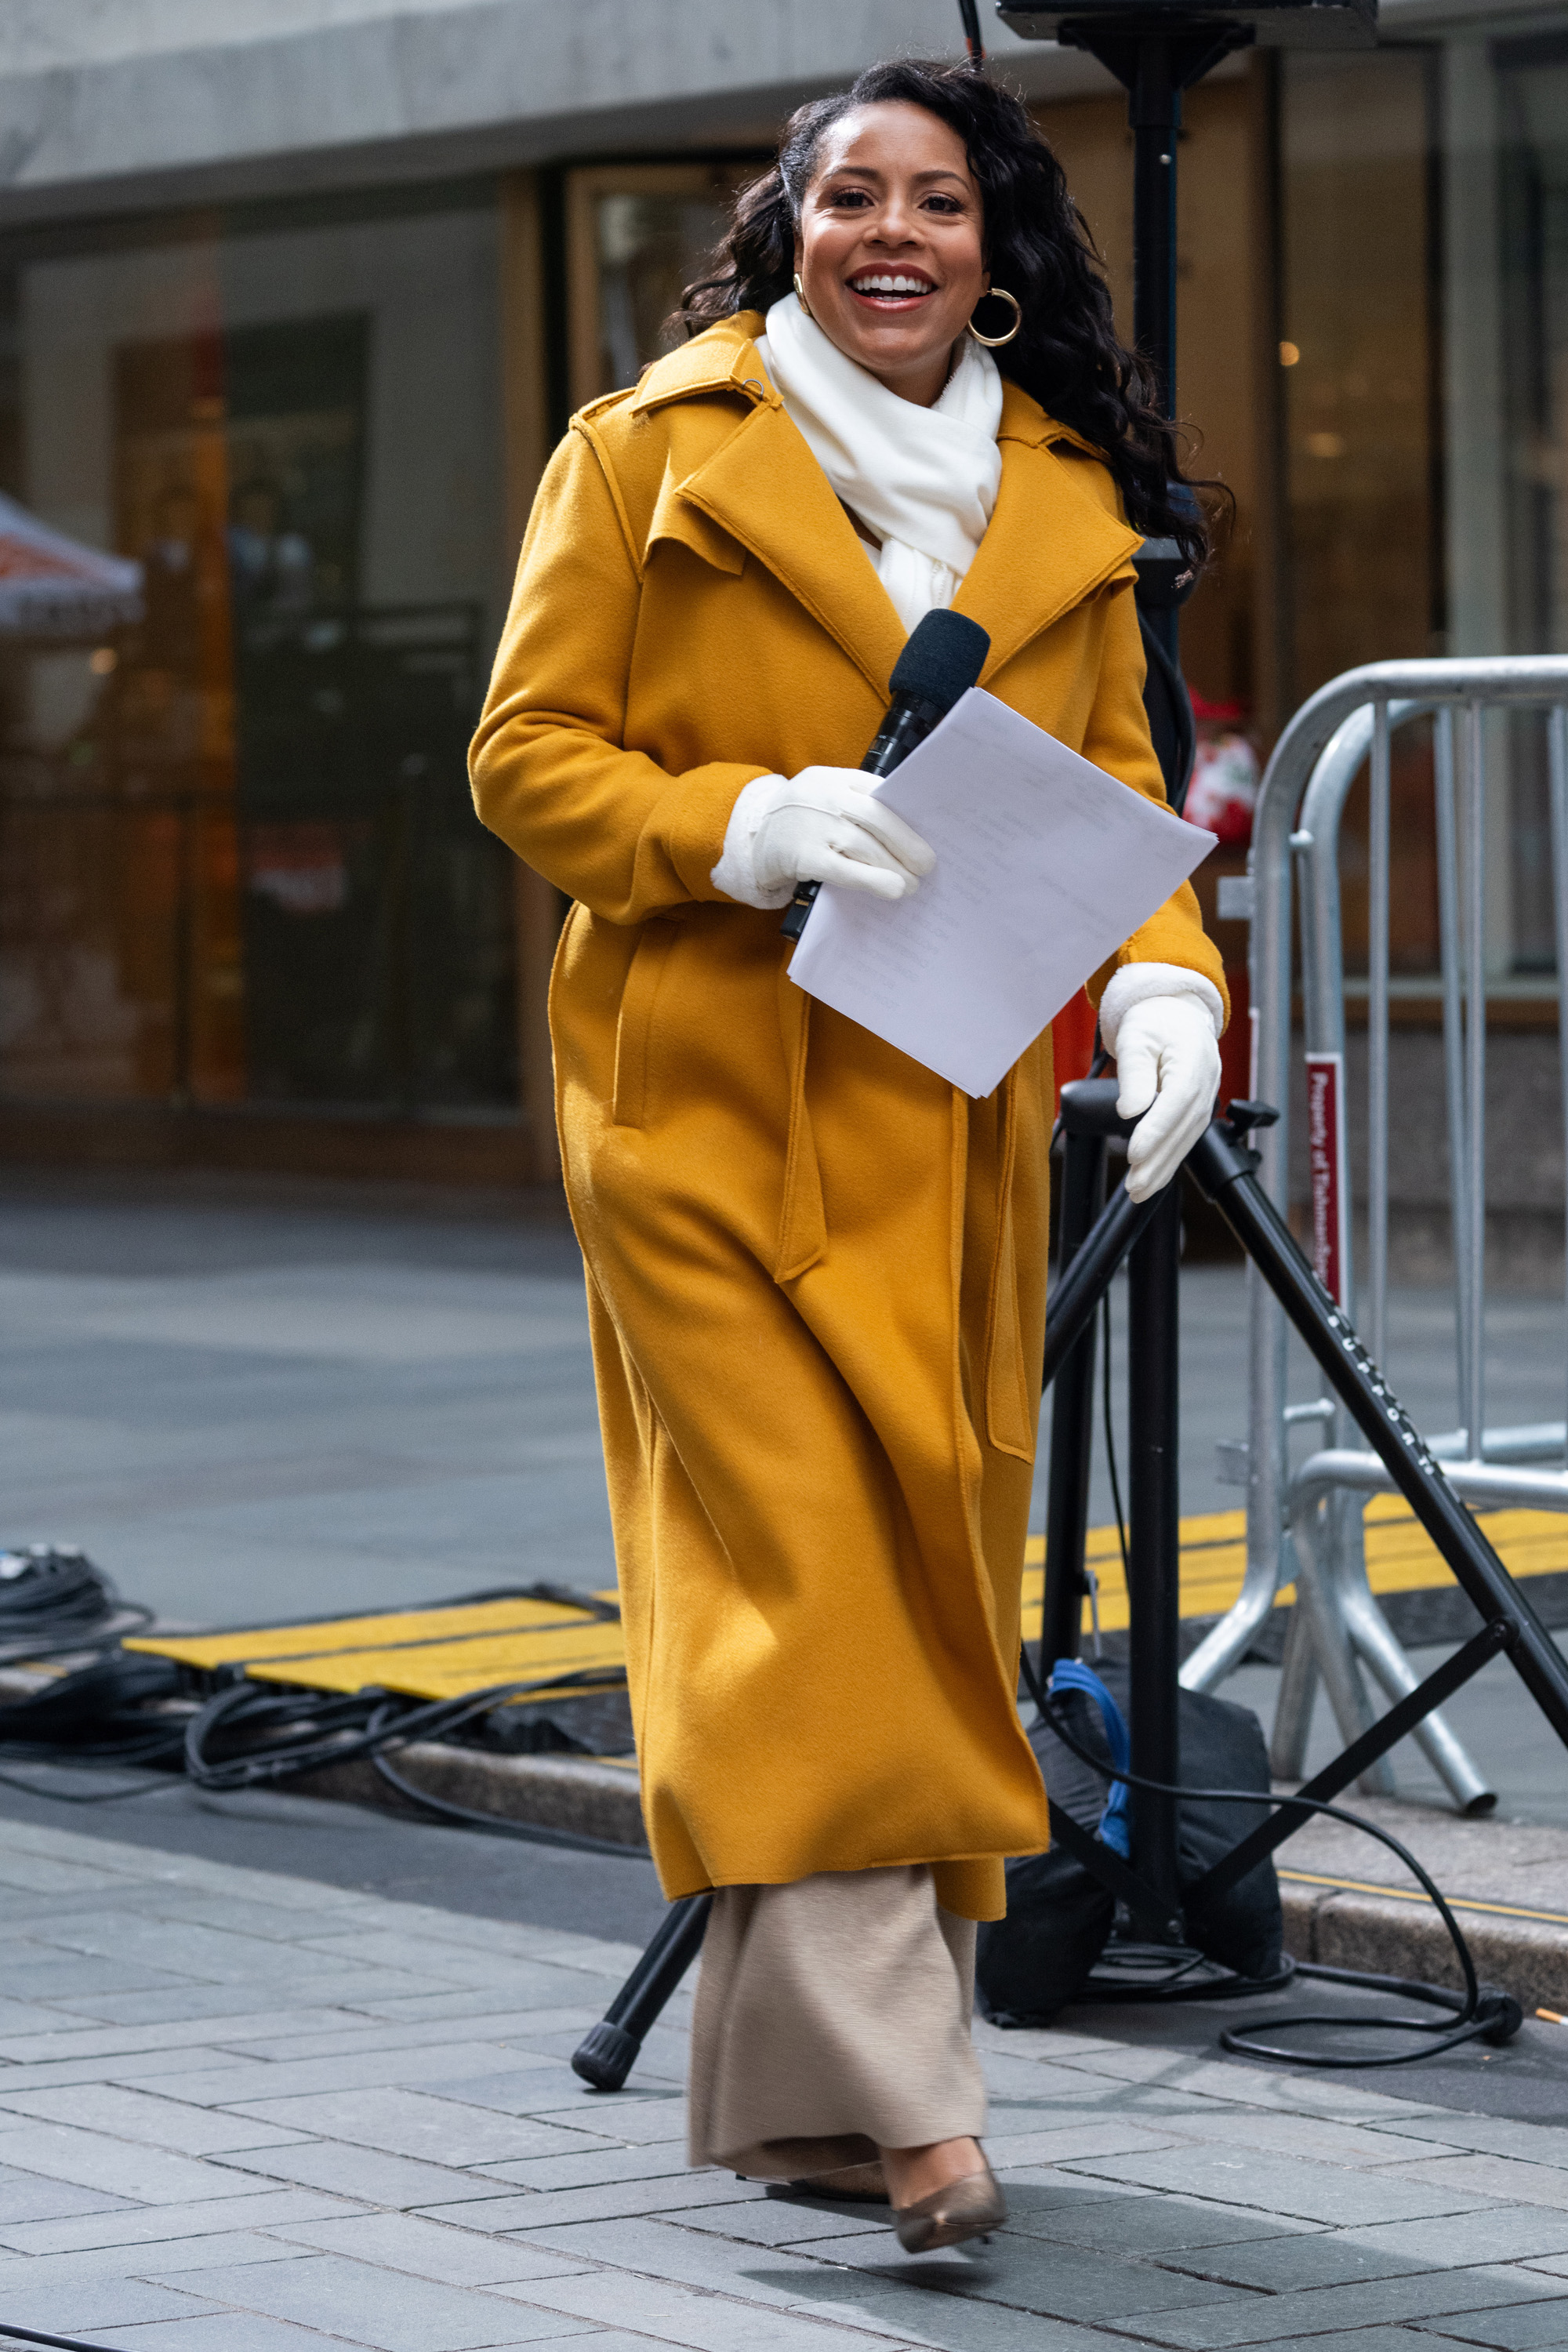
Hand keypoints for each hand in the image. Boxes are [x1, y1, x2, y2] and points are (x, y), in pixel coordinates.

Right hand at [751, 768, 934, 902]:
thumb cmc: (801, 819)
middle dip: (906, 842)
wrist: (751, 836)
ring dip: (894, 866)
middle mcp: (824, 795)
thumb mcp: (824, 796)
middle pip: (876, 817)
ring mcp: (813, 824)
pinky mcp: (802, 855)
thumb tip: (908, 829)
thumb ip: (857, 804)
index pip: (878, 789)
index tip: (929, 831)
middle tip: (927, 865)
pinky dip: (870, 879)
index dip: (907, 812)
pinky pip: (842, 868)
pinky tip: (892, 889)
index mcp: (834, 777)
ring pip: (863, 844)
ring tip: (912, 884)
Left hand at [1115, 995, 1221, 1201]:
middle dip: (1158, 1162)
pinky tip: (1153, 1178)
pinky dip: (1169, 1160)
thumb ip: (1134, 1073)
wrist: (1178, 1014)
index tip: (1135, 1153)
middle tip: (1134, 1187)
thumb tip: (1130, 1110)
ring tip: (1139, 1191)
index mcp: (1193, 1061)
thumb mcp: (1137, 1036)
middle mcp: (1206, 1084)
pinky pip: (1185, 1139)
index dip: (1156, 1130)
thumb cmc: (1156, 1021)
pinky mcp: (1198, 1109)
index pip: (1176, 1102)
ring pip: (1186, 1140)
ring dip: (1163, 1168)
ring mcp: (1206, 1099)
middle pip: (1183, 1129)